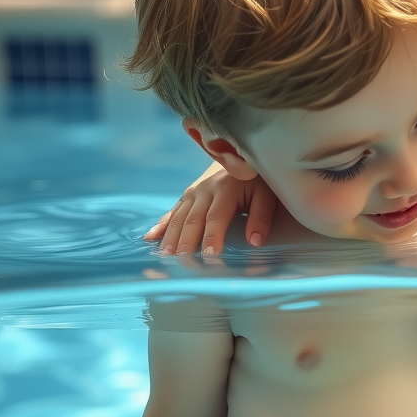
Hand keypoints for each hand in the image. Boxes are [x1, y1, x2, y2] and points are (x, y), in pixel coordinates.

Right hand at [144, 165, 277, 255]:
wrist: (238, 154)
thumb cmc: (256, 180)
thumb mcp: (266, 195)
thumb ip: (261, 217)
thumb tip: (254, 241)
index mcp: (225, 189)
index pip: (216, 218)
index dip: (213, 237)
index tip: (210, 255)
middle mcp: (204, 190)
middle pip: (192, 220)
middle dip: (186, 242)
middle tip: (182, 262)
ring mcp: (192, 192)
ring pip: (179, 218)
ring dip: (171, 237)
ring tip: (165, 256)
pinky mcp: (187, 196)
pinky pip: (172, 212)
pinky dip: (161, 226)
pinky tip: (150, 238)